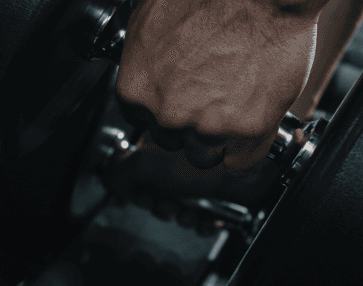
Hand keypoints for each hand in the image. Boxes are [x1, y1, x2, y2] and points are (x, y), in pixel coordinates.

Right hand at [100, 132, 280, 233]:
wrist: (251, 175)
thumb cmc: (207, 162)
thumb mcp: (148, 164)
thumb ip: (120, 171)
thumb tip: (110, 182)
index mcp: (161, 142)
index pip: (136, 168)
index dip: (136, 187)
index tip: (141, 195)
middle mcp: (179, 157)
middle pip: (156, 189)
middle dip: (160, 204)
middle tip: (168, 204)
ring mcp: (199, 174)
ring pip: (179, 203)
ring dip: (181, 215)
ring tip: (190, 213)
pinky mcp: (217, 190)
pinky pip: (201, 212)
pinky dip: (201, 220)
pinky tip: (206, 218)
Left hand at [114, 0, 317, 172]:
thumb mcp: (149, 0)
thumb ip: (137, 35)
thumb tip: (137, 37)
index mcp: (136, 88)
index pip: (139, 117)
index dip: (160, 105)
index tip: (177, 96)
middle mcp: (167, 115)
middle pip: (171, 138)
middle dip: (187, 119)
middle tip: (209, 92)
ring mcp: (208, 127)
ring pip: (205, 154)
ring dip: (216, 137)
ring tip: (232, 105)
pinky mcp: (249, 131)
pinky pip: (243, 158)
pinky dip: (248, 145)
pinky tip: (250, 121)